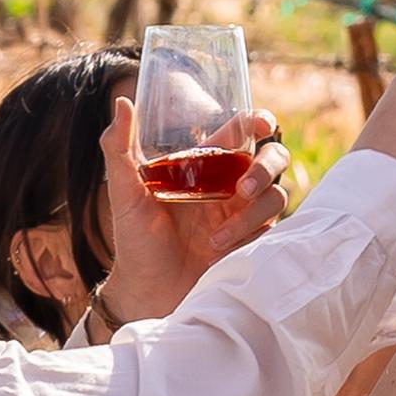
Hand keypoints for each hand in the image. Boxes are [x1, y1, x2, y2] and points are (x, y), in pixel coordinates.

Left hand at [96, 99, 290, 325]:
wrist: (148, 294)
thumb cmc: (134, 242)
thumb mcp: (123, 192)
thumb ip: (118, 148)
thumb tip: (121, 101)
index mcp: (205, 165)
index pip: (242, 131)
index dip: (259, 120)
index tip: (259, 124)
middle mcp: (230, 185)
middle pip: (273, 156)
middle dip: (265, 168)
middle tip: (241, 191)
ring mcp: (244, 214)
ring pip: (276, 195)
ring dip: (250, 215)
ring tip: (215, 239)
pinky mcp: (252, 241)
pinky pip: (272, 229)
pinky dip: (249, 236)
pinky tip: (220, 251)